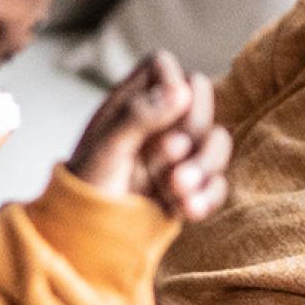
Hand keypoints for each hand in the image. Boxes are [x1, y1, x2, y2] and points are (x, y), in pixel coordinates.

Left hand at [68, 51, 232, 219]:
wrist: (87, 238)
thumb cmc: (87, 187)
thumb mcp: (106, 149)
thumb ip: (139, 116)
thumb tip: (180, 91)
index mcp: (132, 102)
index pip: (163, 66)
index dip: (173, 80)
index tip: (173, 104)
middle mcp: (160, 122)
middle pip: (202, 99)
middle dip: (194, 130)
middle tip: (168, 155)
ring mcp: (179, 154)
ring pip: (217, 141)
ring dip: (205, 166)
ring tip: (176, 189)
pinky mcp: (192, 185)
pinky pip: (218, 182)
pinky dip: (208, 195)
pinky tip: (188, 210)